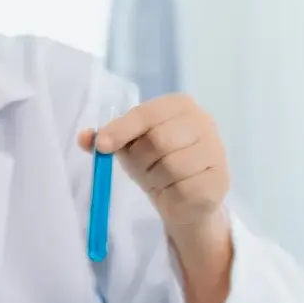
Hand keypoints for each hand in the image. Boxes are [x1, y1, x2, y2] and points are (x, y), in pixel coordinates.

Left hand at [78, 92, 234, 302]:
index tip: (102, 147)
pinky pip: (184, 188)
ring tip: (160, 180)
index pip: (147, 113)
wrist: (186, 197)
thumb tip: (84, 138)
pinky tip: (175, 191)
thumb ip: (107, 139)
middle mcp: (203, 121)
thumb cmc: (155, 163)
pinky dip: (171, 194)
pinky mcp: (219, 179)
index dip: (121, 129)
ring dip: (156, 179)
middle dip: (140, 160)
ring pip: (171, 166)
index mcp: (179, 105)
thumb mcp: (129, 147)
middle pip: (158, 140)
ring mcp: (215, 150)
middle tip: (141, 170)